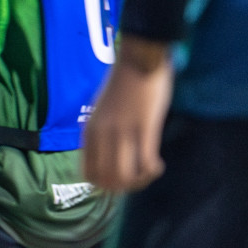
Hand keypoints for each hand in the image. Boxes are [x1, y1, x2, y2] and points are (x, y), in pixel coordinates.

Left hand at [82, 36, 173, 191]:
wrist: (138, 59)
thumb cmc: (123, 83)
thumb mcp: (101, 111)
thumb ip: (101, 132)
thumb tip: (107, 154)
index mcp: (90, 132)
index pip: (89, 174)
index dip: (105, 185)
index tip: (120, 180)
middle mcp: (102, 135)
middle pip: (108, 180)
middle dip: (124, 187)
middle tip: (138, 179)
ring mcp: (123, 132)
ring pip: (126, 175)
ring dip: (140, 181)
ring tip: (149, 173)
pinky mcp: (145, 127)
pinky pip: (146, 162)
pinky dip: (153, 171)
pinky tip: (158, 165)